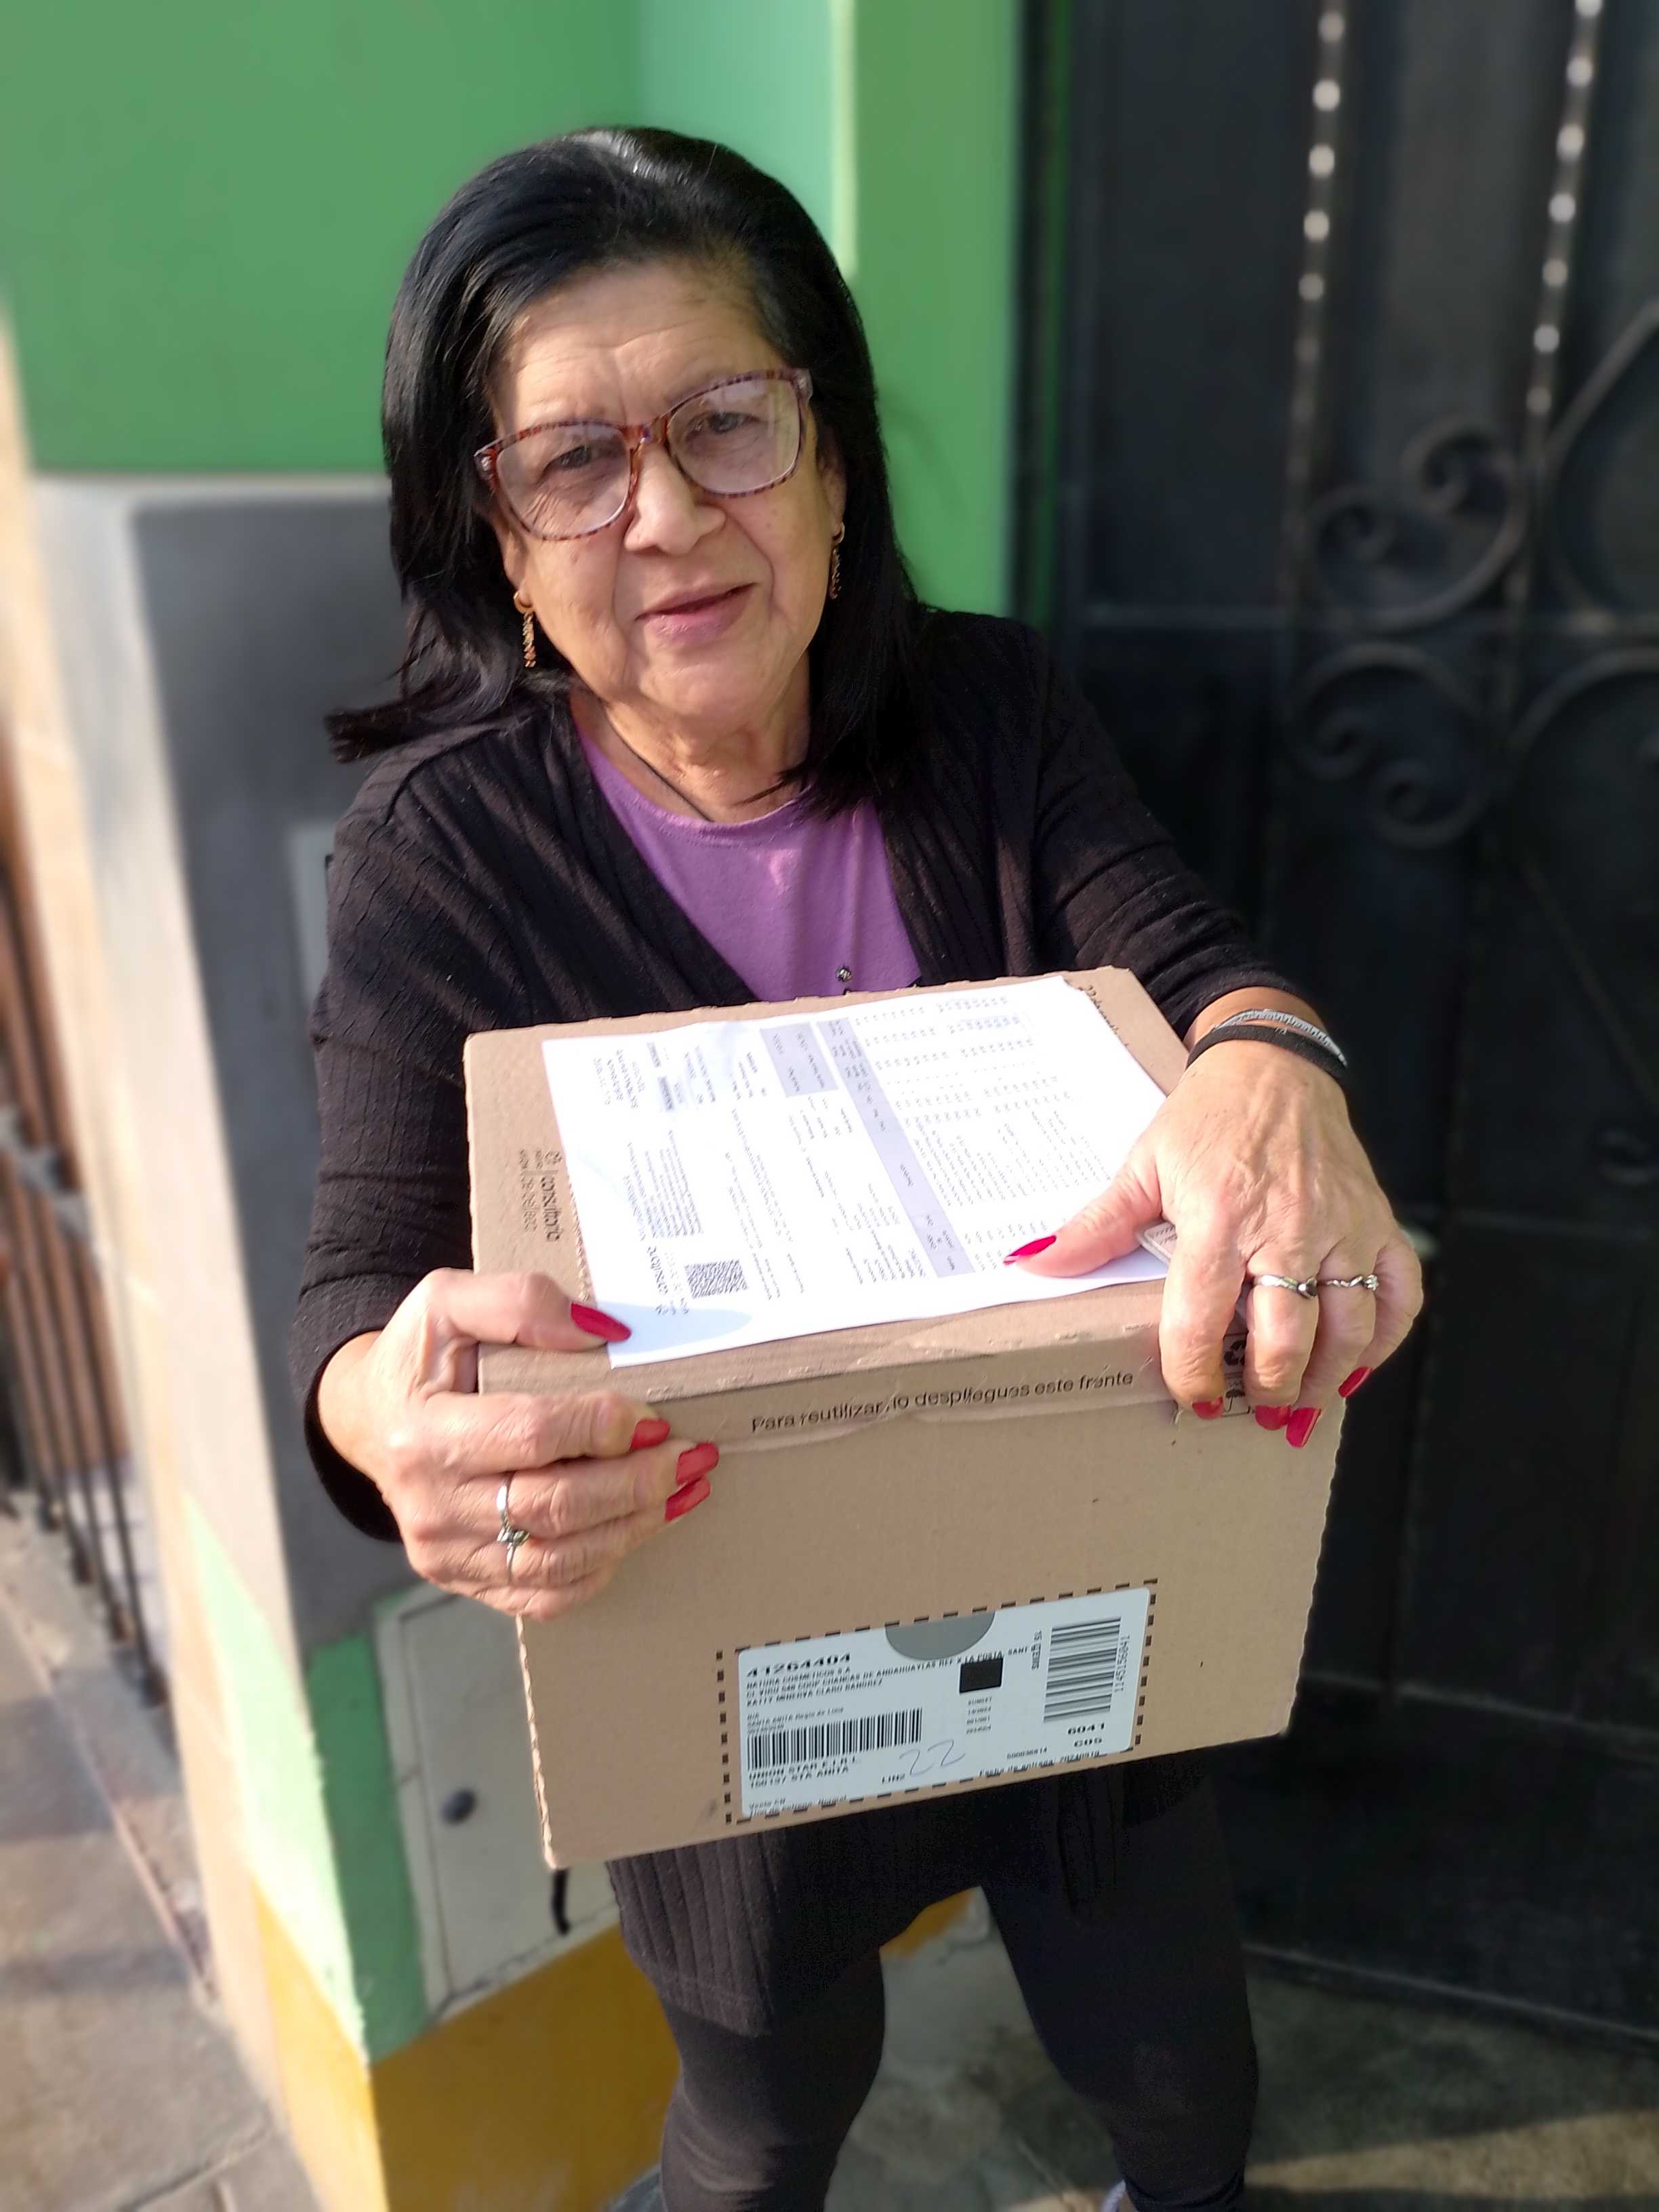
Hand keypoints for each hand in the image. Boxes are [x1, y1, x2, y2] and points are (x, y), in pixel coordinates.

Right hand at [316, 1270, 715, 1619]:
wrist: (370, 1419)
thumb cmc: (418, 1358)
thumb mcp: (447, 1301)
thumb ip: (519, 1302)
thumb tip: (603, 1333)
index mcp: (424, 1433)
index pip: (531, 1435)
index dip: (600, 1426)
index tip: (651, 1415)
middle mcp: (431, 1505)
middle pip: (554, 1505)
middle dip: (637, 1482)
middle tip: (691, 1455)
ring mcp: (446, 1552)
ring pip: (559, 1558)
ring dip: (634, 1525)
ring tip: (685, 1489)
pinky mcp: (463, 1579)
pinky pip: (544, 1596)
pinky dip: (601, 1566)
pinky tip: (637, 1528)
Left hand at [1013, 1044, 1422, 1443]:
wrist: (1273, 1065)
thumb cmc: (1205, 1118)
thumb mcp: (1143, 1166)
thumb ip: (1095, 1227)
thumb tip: (1032, 1266)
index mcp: (1221, 1217)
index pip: (1204, 1318)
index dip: (1194, 1372)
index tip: (1194, 1399)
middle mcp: (1288, 1227)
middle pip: (1285, 1337)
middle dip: (1265, 1387)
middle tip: (1249, 1406)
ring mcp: (1343, 1227)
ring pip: (1348, 1329)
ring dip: (1323, 1379)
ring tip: (1294, 1399)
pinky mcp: (1379, 1222)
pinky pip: (1400, 1295)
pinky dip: (1384, 1340)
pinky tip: (1354, 1364)